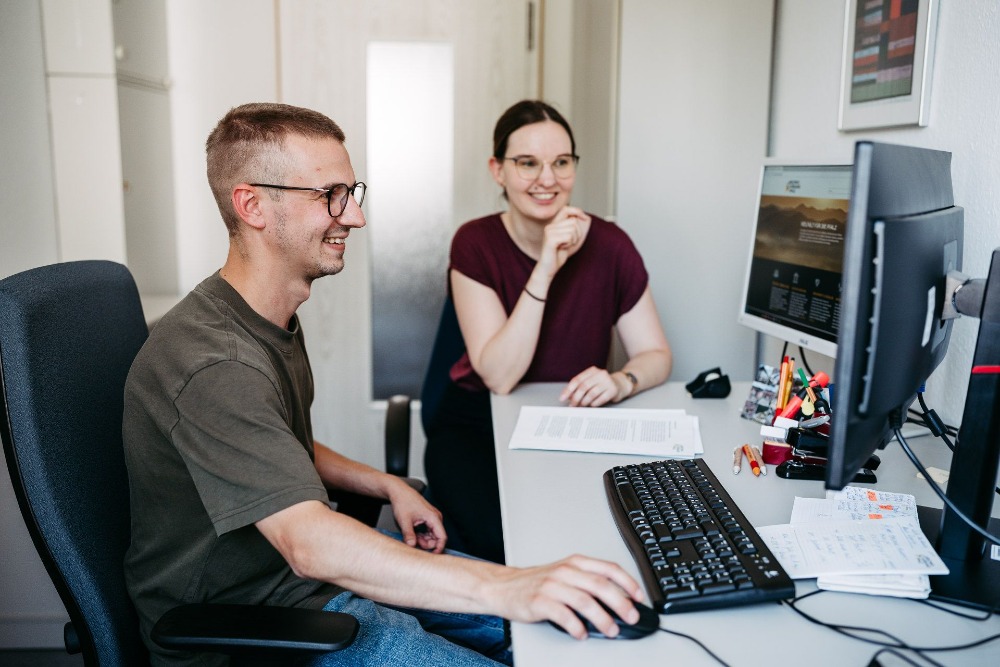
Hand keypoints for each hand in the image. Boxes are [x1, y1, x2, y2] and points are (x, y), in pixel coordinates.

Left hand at [387, 479, 446, 552]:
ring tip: (411, 536)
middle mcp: (436, 517)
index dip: (438, 548)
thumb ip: (409, 535)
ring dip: (423, 540)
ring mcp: (432, 518)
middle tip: (413, 542)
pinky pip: (428, 532)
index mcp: (433, 517)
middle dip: (426, 544)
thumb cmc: (403, 502)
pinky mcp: (427, 518)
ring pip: (432, 535)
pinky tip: (413, 534)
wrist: (399, 492)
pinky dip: (421, 536)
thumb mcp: (404, 521)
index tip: (431, 557)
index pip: (442, 537)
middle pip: (437, 538)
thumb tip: (412, 546)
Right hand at [489, 554, 644, 639]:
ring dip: (602, 618)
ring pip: (585, 601)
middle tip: (631, 616)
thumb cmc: (537, 583)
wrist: (504, 586)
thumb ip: (588, 581)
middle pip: (600, 585)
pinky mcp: (539, 601)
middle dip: (620, 602)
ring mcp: (552, 585)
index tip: (639, 596)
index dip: (627, 582)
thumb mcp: (565, 574)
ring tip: (611, 630)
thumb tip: (619, 598)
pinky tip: (582, 634)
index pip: (608, 568)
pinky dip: (576, 626)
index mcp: (575, 563)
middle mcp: (565, 571)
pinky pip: (563, 615)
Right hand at [538, 207, 590, 277]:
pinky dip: (570, 244)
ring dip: (574, 240)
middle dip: (578, 233)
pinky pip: (569, 237)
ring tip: (565, 246)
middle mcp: (550, 226)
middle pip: (574, 221)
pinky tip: (562, 248)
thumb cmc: (559, 255)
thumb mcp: (572, 240)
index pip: (566, 209)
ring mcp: (549, 232)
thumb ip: (578, 229)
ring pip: (573, 229)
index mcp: (553, 224)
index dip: (577, 211)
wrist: (548, 268)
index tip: (585, 218)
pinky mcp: (551, 239)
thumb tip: (587, 218)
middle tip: (570, 242)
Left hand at [560, 367, 629, 406]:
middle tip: (572, 405)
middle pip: (583, 387)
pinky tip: (592, 405)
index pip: (577, 380)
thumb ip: (580, 387)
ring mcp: (608, 382)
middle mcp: (600, 374)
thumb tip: (568, 397)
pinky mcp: (613, 390)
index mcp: (592, 371)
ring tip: (582, 406)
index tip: (563, 398)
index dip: (568, 390)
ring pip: (591, 394)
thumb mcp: (591, 382)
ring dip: (584, 402)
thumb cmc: (602, 384)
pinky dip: (594, 404)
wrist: (621, 384)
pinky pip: (600, 399)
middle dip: (576, 398)